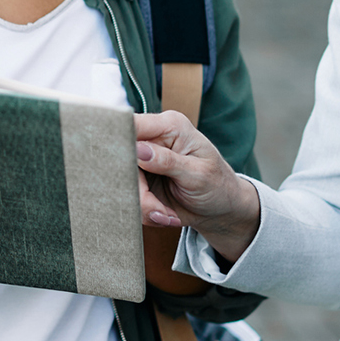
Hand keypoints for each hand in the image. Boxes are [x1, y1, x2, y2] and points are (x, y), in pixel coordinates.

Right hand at [135, 111, 260, 263]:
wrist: (219, 209)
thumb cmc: (217, 185)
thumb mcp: (198, 175)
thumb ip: (168, 161)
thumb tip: (139, 150)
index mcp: (169, 126)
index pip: (133, 125)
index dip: (120, 143)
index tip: (123, 169)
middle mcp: (152, 139)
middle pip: (121, 160)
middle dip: (138, 192)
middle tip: (159, 211)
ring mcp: (142, 160)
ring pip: (122, 182)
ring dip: (143, 205)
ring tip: (166, 215)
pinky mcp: (138, 179)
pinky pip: (127, 196)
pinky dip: (144, 211)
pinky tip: (164, 214)